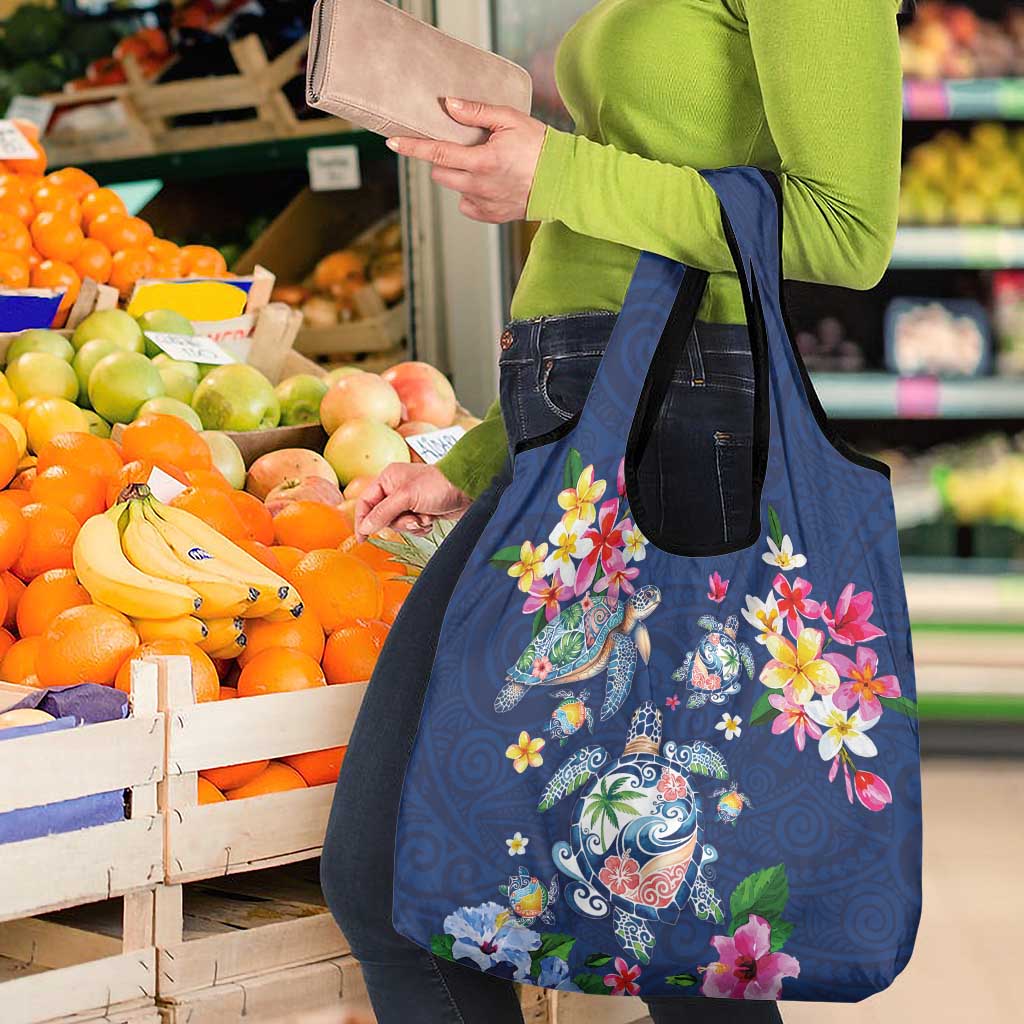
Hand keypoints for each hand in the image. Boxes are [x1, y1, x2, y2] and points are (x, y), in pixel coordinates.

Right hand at [354, 463, 471, 539]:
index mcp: (388, 479)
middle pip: (382, 517)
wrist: (468, 489)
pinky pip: (412, 527)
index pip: (365, 502)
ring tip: (425, 517)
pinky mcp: (421, 511)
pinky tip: (431, 519)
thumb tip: (365, 527)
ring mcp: (409, 501)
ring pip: (398, 524)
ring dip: (412, 525)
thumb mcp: (406, 497)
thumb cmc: (438, 485)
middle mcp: (396, 489)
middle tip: (413, 519)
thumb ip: (383, 512)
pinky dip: (421, 527)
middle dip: (398, 522)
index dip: (362, 520)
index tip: (362, 538)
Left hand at [386, 97, 546, 222]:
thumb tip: (448, 105)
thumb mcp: (510, 119)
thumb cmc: (540, 146)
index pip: (437, 153)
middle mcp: (479, 186)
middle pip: (440, 173)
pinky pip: (467, 204)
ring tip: (481, 164)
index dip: (412, 147)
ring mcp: (484, 204)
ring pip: (454, 188)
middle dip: (442, 159)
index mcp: (482, 161)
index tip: (393, 143)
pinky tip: (488, 183)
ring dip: (458, 175)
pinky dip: (471, 193)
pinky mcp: (491, 216)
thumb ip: (476, 112)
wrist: (564, 181)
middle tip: (460, 147)